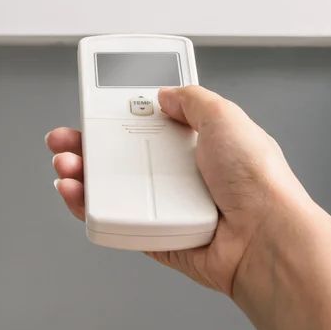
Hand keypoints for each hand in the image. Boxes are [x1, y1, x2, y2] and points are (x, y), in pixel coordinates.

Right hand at [46, 85, 318, 301]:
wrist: (265, 236)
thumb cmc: (257, 180)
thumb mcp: (225, 116)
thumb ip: (191, 98)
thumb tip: (165, 93)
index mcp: (198, 145)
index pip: (148, 124)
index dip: (118, 115)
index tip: (94, 109)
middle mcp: (181, 175)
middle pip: (120, 156)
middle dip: (86, 145)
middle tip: (66, 139)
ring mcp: (166, 207)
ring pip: (110, 188)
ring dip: (81, 174)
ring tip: (65, 164)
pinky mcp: (155, 236)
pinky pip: (115, 220)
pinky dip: (89, 208)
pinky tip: (76, 192)